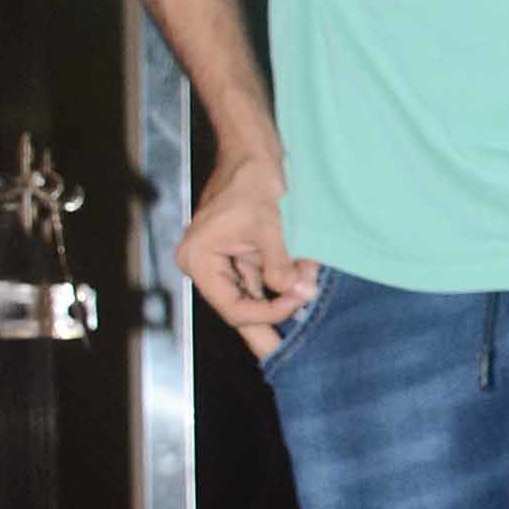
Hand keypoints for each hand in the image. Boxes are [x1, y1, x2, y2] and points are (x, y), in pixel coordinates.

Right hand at [177, 145, 316, 362]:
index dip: (267, 313)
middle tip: (285, 358)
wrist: (252, 150)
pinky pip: (261, 280)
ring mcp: (221, 261)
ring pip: (253, 296)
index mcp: (199, 258)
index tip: (298, 300)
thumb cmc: (253, 180)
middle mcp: (204, 264)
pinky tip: (304, 285)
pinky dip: (283, 282)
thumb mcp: (270, 224)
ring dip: (283, 298)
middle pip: (239, 307)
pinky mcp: (239, 255)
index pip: (233, 307)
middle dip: (270, 322)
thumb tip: (299, 293)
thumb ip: (280, 263)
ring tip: (309, 291)